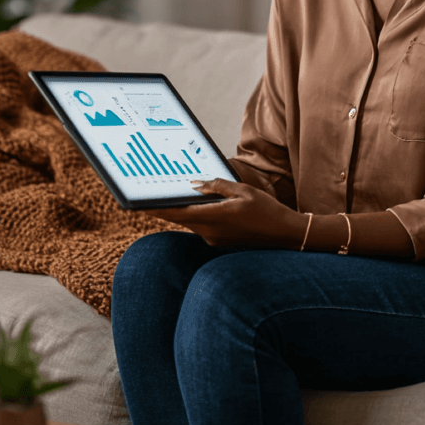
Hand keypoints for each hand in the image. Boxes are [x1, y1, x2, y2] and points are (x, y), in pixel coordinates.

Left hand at [148, 179, 305, 248]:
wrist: (285, 234)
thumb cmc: (266, 210)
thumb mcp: (243, 190)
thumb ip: (217, 186)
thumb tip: (196, 184)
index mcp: (214, 217)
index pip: (177, 213)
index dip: (156, 209)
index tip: (139, 203)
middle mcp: (210, 232)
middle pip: (180, 218)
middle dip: (164, 207)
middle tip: (147, 195)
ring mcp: (214, 239)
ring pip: (190, 222)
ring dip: (181, 211)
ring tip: (170, 196)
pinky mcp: (219, 241)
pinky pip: (201, 226)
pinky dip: (195, 216)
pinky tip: (198, 205)